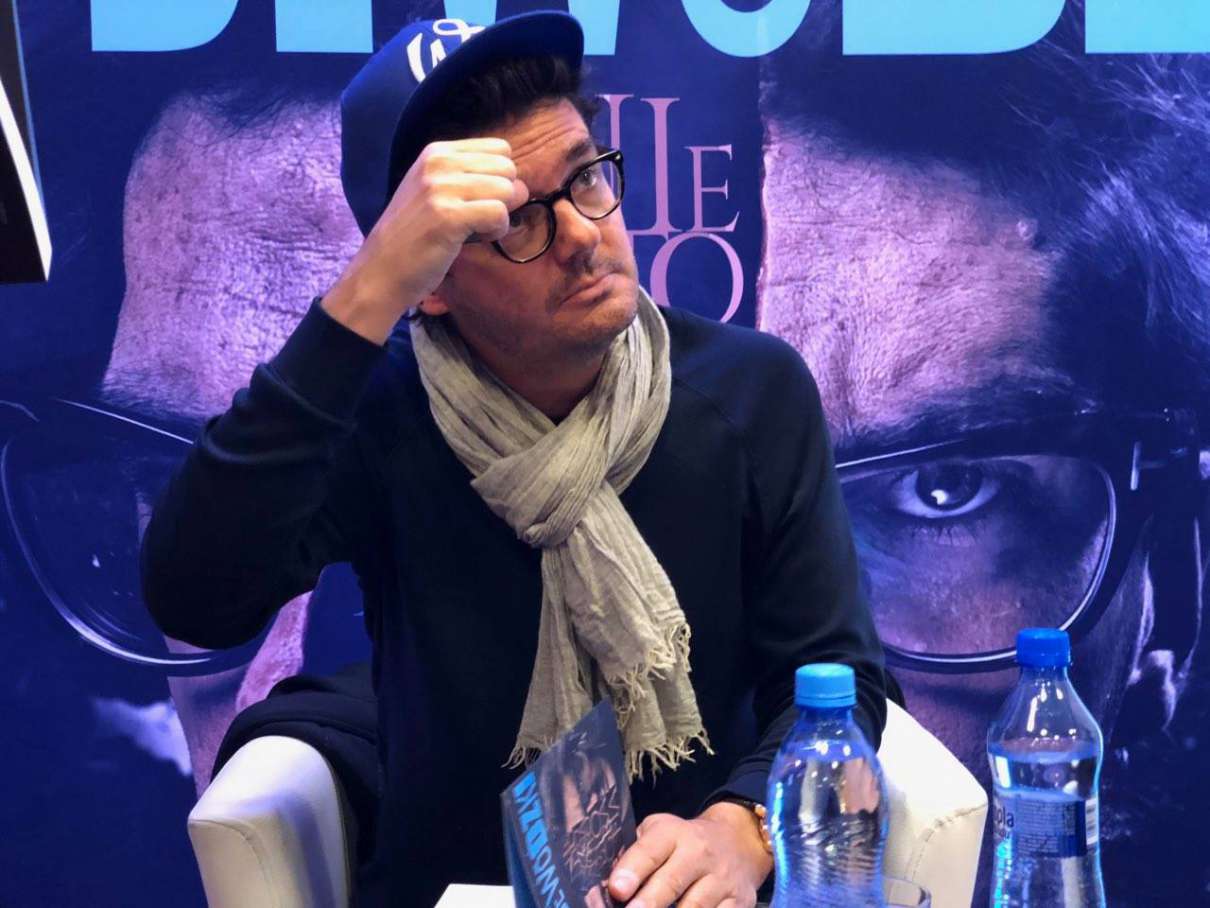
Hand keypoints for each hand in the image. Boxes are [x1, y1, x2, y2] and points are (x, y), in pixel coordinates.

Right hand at [323, 137, 528, 342]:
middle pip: (508, 169)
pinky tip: (475, 239)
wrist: (381, 270)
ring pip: (507, 190)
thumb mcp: (434, 191)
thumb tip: (521, 185)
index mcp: (437, 152)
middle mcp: (438, 162)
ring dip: (500, 217)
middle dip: (504, 198)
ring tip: (474, 230)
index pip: (501, 149)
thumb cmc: (415, 236)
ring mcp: (441, 188)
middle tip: (479, 218)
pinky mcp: (448, 216)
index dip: (500, 179)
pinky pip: (499, 214)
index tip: (478, 201)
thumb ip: (470, 178)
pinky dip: (496, 231)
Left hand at [607, 805, 772, 907]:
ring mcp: (722, 880)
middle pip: (672, 881)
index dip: (632, 869)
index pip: (650, 850)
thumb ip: (636, 854)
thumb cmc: (685, 842)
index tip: (617, 889)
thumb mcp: (660, 833)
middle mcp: (700, 854)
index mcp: (674, 834)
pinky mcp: (739, 902)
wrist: (738, 841)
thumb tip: (605, 884)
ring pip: (695, 907)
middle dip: (650, 901)